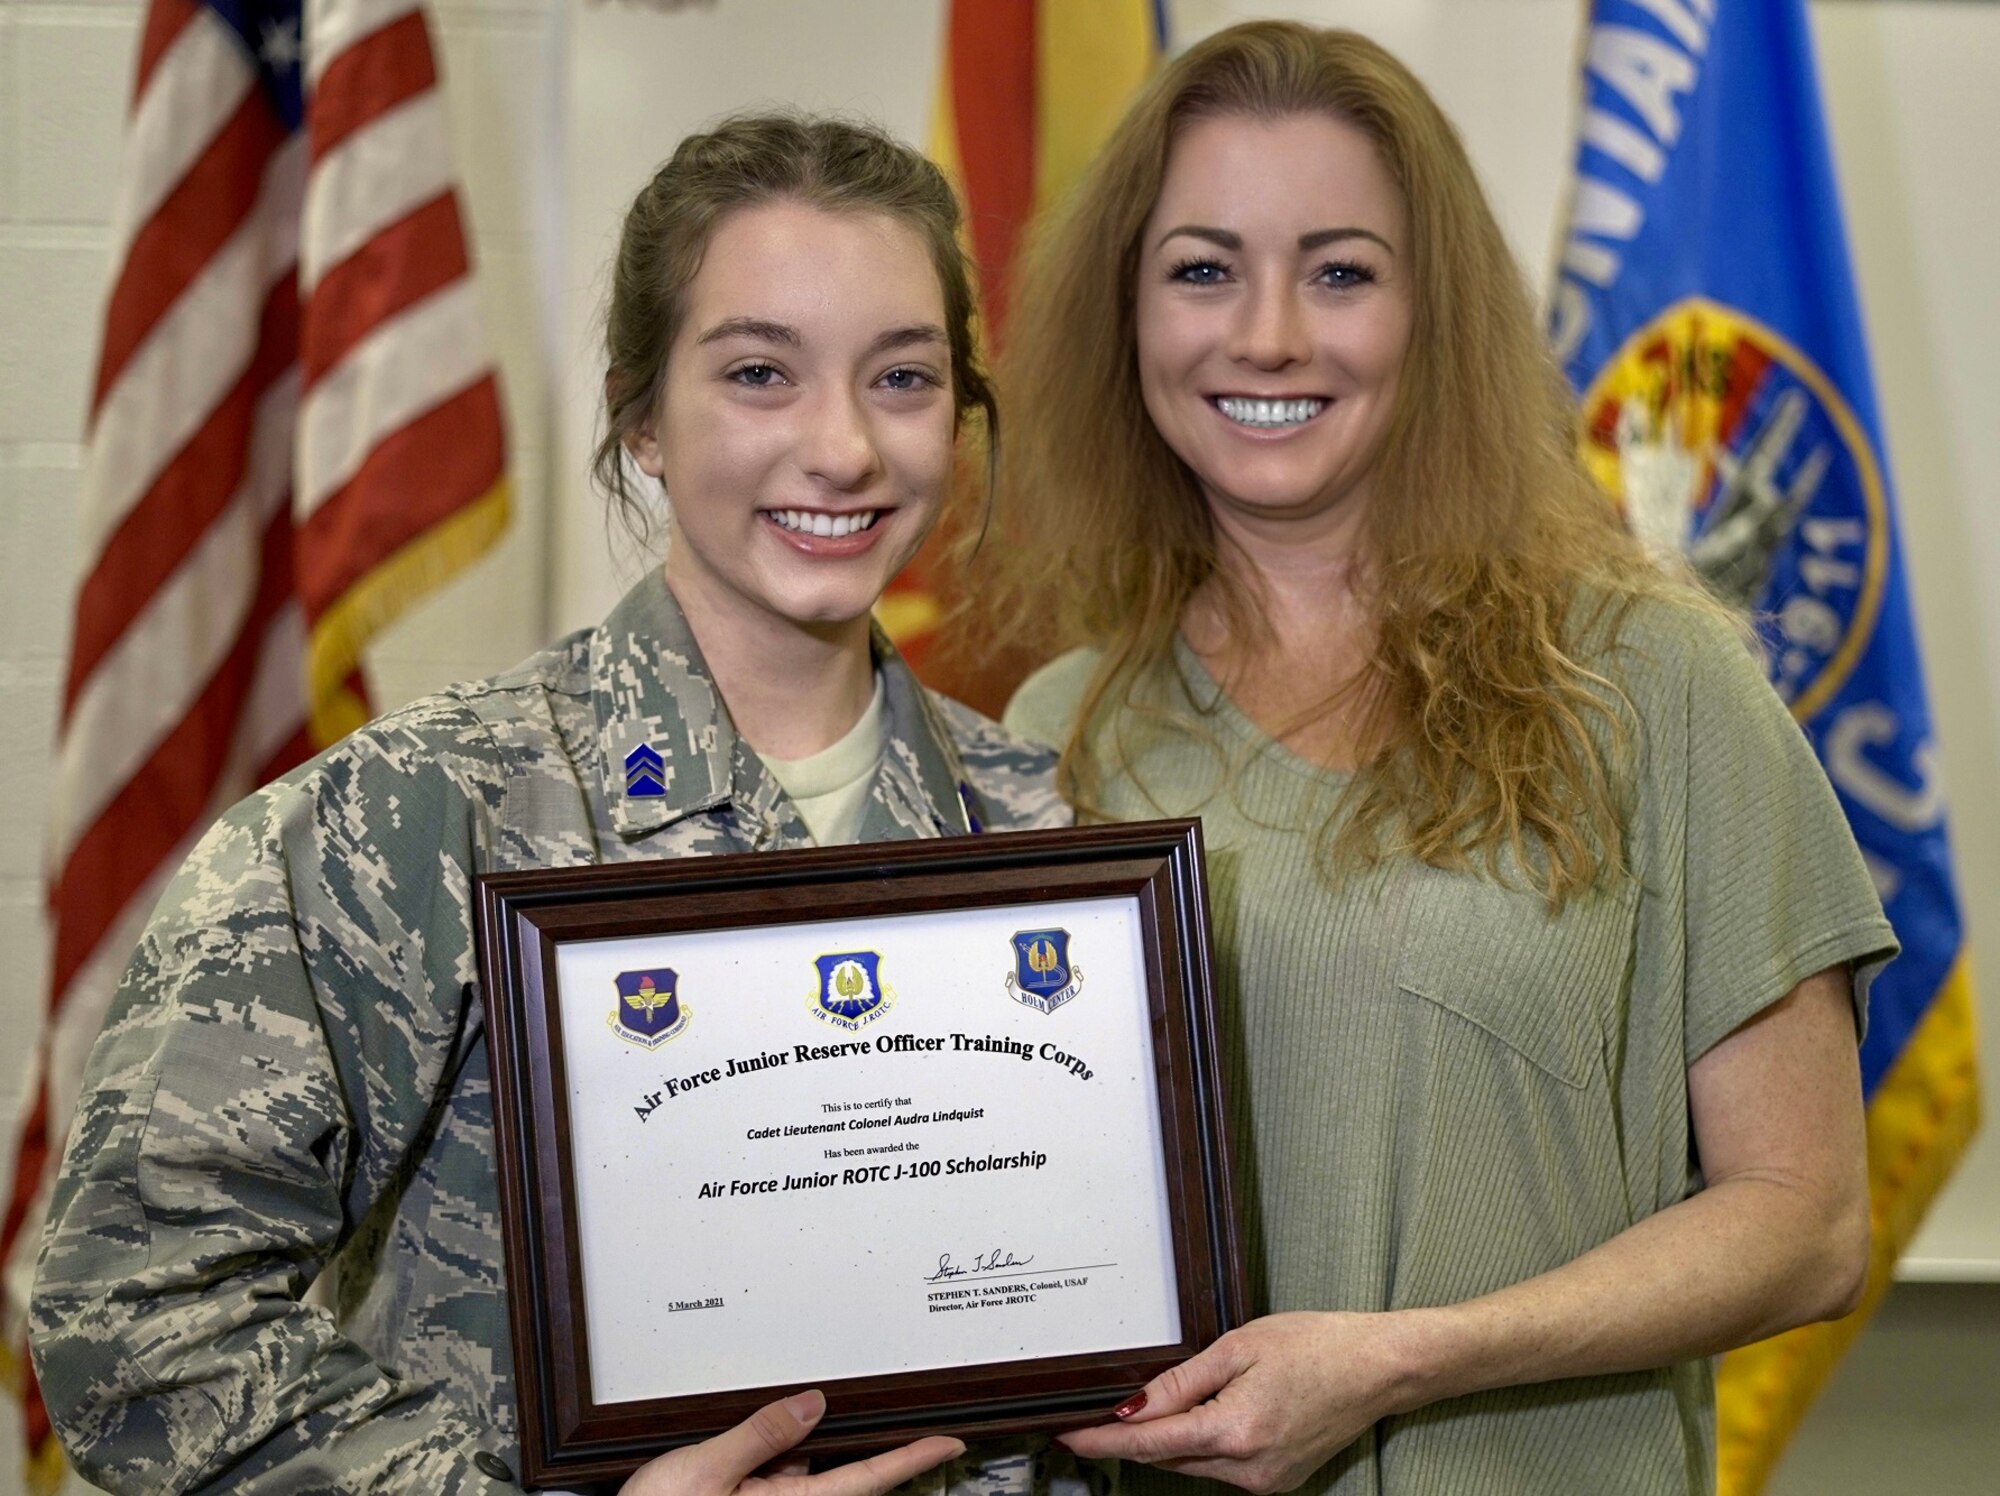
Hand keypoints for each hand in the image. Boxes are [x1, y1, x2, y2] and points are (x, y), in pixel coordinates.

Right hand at [619, 1389, 964, 1495]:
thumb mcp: (706, 1469)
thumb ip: (762, 1434)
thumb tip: (811, 1403)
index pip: (868, 1479)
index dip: (913, 1458)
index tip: (950, 1441)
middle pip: (836, 1471)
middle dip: (841, 1440)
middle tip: (863, 1409)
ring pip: (801, 1470)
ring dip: (796, 1448)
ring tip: (773, 1425)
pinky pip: (775, 1474)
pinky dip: (772, 1453)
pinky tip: (747, 1439)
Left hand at [1056, 1312, 1417, 1493]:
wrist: (1377, 1368)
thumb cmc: (1316, 1345)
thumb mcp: (1238, 1348)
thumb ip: (1180, 1382)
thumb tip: (1131, 1407)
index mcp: (1235, 1432)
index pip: (1149, 1443)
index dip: (1103, 1443)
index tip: (1069, 1437)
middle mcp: (1249, 1469)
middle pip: (1168, 1457)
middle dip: (1135, 1437)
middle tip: (1102, 1412)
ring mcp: (1266, 1482)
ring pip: (1193, 1464)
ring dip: (1173, 1439)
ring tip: (1175, 1399)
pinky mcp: (1278, 1482)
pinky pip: (1222, 1468)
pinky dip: (1205, 1444)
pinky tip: (1213, 1413)